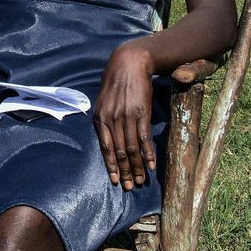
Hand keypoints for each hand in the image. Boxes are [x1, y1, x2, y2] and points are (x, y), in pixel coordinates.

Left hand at [93, 44, 155, 190]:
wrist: (129, 64)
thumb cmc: (115, 83)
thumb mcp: (103, 101)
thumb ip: (104, 119)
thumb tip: (107, 139)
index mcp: (100, 118)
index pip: (106, 148)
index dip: (111, 166)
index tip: (116, 181)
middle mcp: (112, 119)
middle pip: (120, 152)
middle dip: (125, 171)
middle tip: (131, 187)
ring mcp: (127, 116)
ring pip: (132, 148)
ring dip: (137, 167)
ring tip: (142, 180)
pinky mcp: (141, 113)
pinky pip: (144, 138)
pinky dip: (148, 154)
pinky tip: (151, 165)